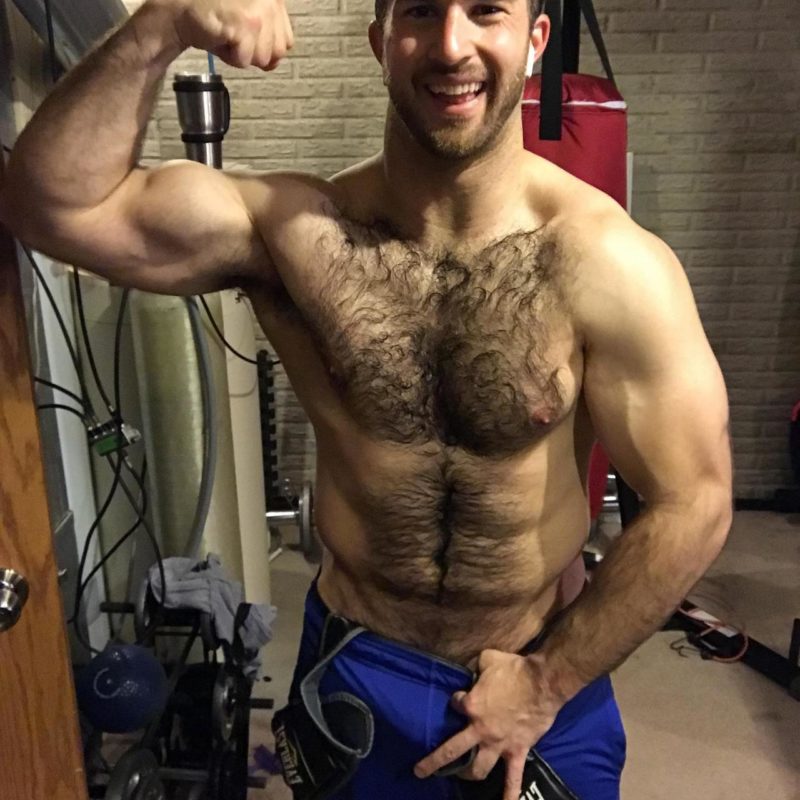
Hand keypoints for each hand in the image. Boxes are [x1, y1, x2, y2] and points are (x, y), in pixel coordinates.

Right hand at [165, 0, 293, 69]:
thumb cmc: (214, 15)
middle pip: (277, 53)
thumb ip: (270, 38)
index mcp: (275, 0)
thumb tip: (275, 62)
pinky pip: (245, 60)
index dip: (265, 47)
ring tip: (227, 34)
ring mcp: (259, 10)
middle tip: (235, 35)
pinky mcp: (246, 23)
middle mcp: (271, 1)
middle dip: (254, 51)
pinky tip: (220, 37)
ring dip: (241, 54)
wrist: (182, 9)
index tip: (246, 35)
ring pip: (262, 58)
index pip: (286, 42)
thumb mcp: (251, 22)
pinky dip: (230, 56)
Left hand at [414, 650, 563, 799]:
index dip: (456, 701)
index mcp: (472, 706)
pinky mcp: (517, 751)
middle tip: (421, 771)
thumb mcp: (488, 658)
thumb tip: (473, 669)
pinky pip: (513, 778)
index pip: (455, 705)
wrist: (543, 682)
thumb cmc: (514, 669)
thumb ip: (476, 665)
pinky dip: (509, 795)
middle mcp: (480, 730)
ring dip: (468, 774)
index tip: (460, 698)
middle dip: (434, 762)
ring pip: (478, 768)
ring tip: (461, 776)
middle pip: (453, 751)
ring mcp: (499, 744)